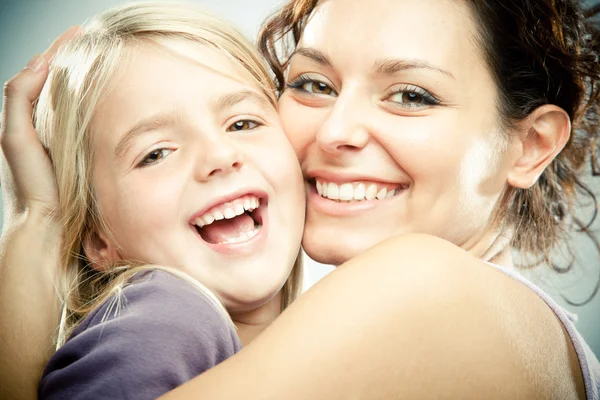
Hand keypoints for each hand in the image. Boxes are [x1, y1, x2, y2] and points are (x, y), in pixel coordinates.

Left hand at [1, 26, 78, 221]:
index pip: (39, 71)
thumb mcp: (15, 135)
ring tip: (96, 57)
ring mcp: (57, 136)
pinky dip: (88, 96)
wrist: (46, 220)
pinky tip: (101, 92)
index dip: (57, 48)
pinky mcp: (74, 148)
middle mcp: (38, 123)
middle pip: (52, 78)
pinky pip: (80, 113)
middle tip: (89, 37)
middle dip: (68, 55)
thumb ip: (19, 97)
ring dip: (78, 73)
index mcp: (22, 116)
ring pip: (66, 95)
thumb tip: (42, 64)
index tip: (78, 30)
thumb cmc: (31, 183)